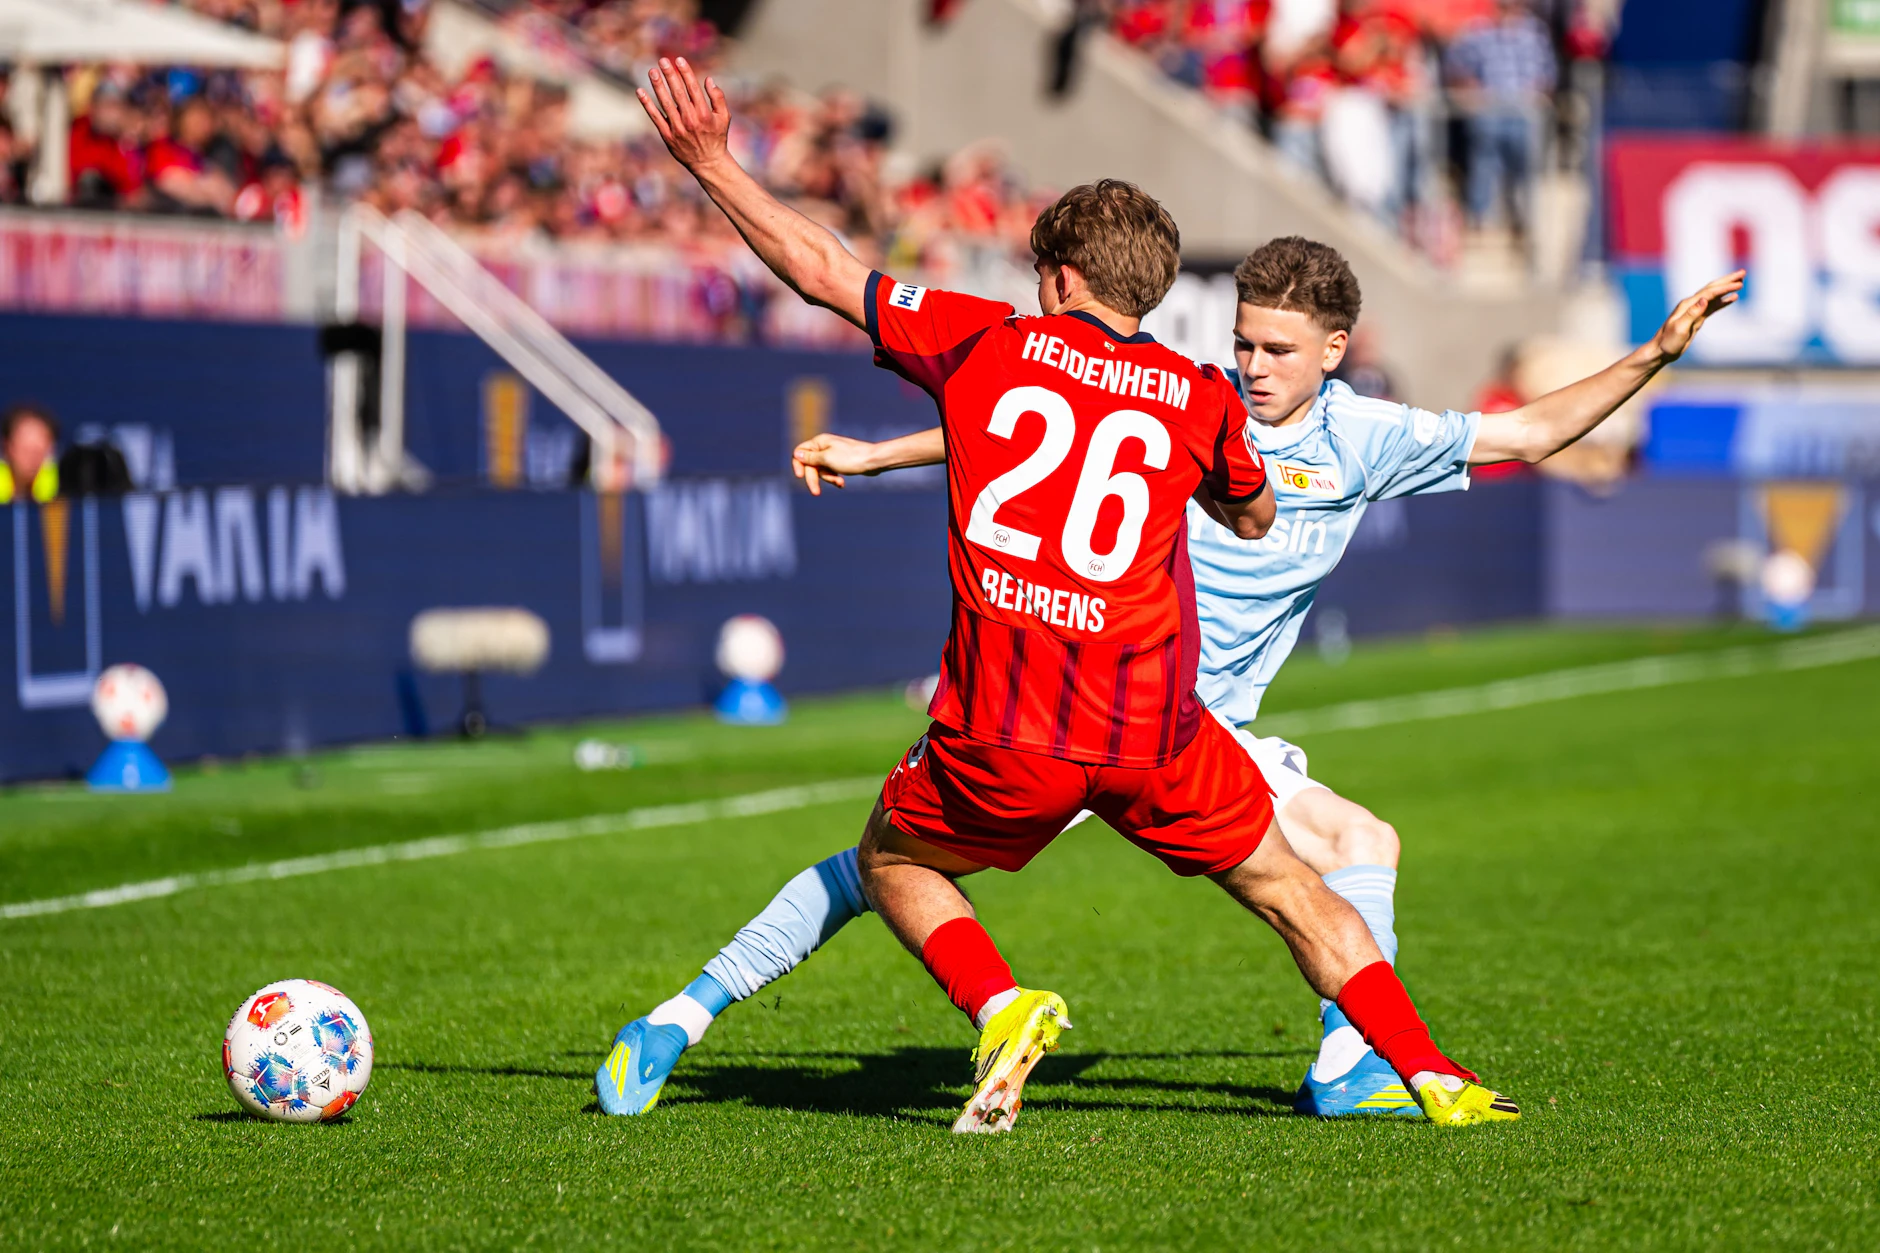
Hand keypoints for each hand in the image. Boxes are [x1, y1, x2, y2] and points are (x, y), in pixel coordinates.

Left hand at [637, 57, 730, 171]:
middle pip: (678, 93)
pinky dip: (647, 104)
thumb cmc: (717, 137)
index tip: (678, 59)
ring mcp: (678, 128)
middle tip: (662, 60)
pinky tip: (640, 91)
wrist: (708, 163)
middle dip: (670, 75)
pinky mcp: (668, 136)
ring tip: (652, 71)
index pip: (693, 88)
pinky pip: (655, 117)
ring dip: (658, 86)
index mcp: (704, 114)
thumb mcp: (724, 118)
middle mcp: (691, 120)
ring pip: (665, 103)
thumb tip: (709, 80)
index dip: (685, 72)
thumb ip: (718, 98)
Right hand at [791, 434, 880, 495]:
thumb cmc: (851, 458)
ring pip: (820, 470)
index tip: (800, 476)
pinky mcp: (840, 462)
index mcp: (819, 442)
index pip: (800, 452)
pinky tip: (842, 483)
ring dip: (827, 479)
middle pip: (810, 465)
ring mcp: (832, 454)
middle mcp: (824, 446)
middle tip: (816, 493)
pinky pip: (831, 472)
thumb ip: (810, 458)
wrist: (874, 461)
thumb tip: (796, 454)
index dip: (798, 465)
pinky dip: (834, 478)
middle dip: (813, 479)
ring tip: (839, 482)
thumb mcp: (827, 459)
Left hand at [1653, 270, 1744, 362]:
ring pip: (1714, 296)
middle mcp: (1691, 305)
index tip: (1739, 284)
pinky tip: (1733, 298)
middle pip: (1712, 288)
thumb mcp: (1679, 328)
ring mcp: (1695, 311)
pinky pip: (1713, 307)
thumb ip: (1692, 314)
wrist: (1660, 351)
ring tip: (1741, 281)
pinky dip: (1723, 301)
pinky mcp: (1697, 319)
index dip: (1724, 287)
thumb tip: (1704, 300)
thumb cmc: (1668, 342)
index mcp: (1687, 305)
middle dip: (1728, 280)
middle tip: (1743, 273)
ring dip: (1727, 288)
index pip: (1709, 292)